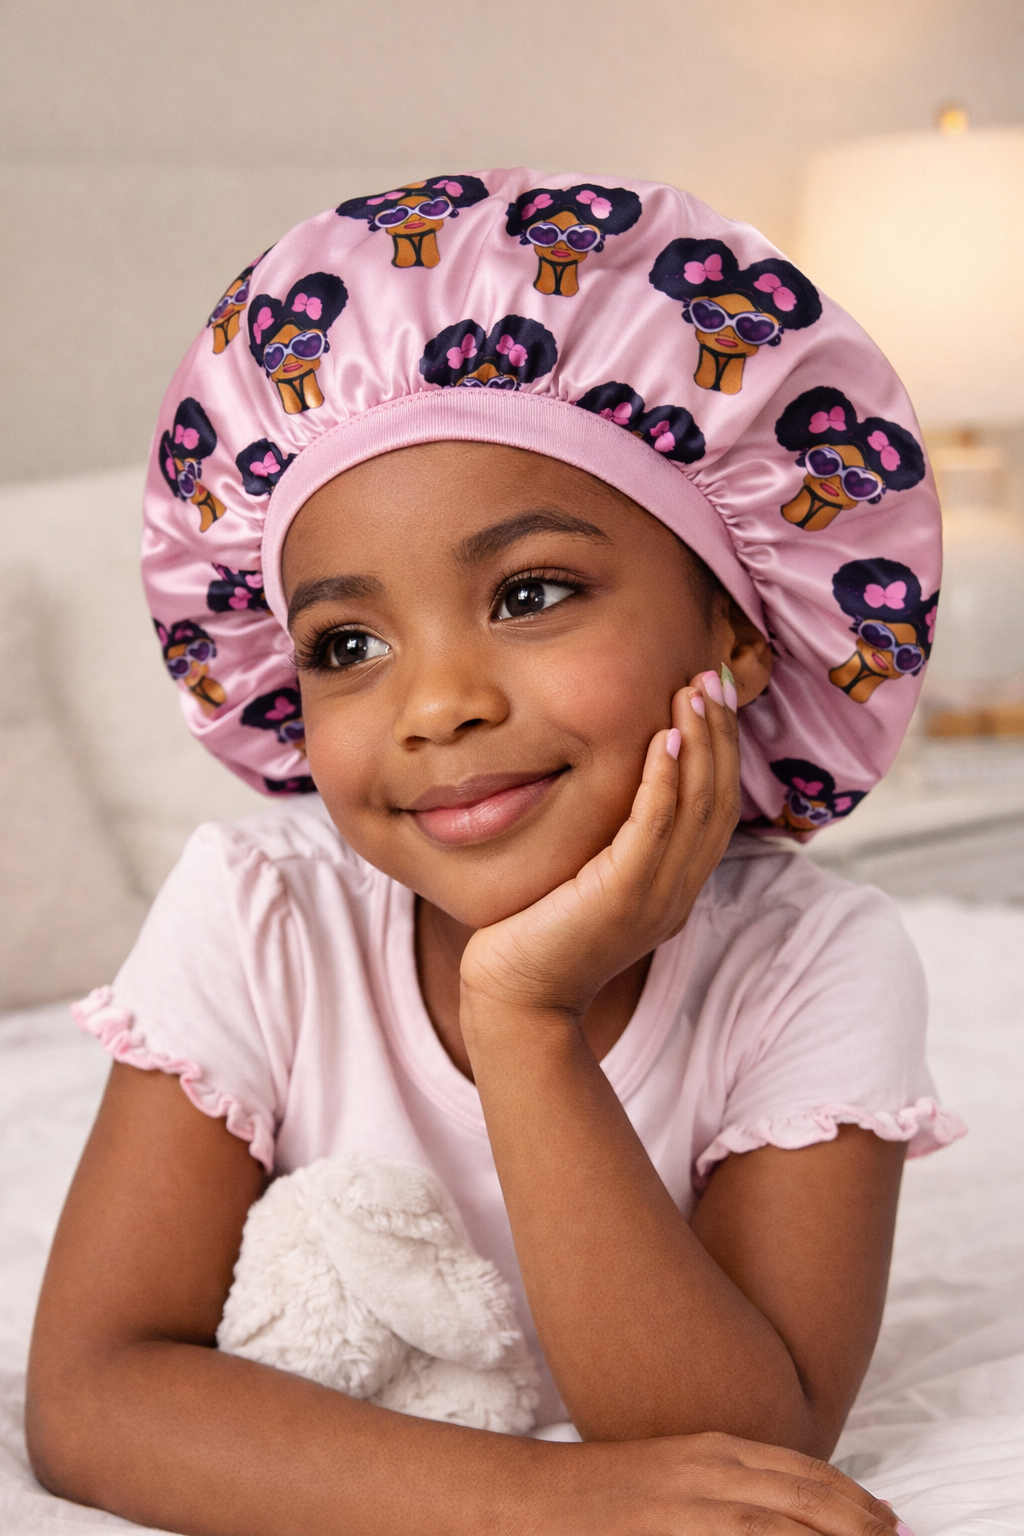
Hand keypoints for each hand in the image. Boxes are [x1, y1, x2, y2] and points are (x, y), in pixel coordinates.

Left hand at [460, 669, 739, 1020]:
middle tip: (715, 676)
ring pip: (697, 808)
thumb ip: (609, 841)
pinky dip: (666, 780)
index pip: (716, 808)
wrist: (513, 1000)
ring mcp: (655, 898)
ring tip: (695, 691)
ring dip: (701, 742)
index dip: (722, 749)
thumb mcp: (584, 879)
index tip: (716, 695)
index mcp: (674, 887)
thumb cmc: (535, 935)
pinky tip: (665, 738)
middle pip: (719, 800)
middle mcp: (677, 892)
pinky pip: (655, 829)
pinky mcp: (622, 898)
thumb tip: (608, 785)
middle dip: (721, 733)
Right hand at [542, 1431, 903, 1535]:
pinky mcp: (665, 1533)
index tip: (888, 1517)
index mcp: (709, 1449)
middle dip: (858, 1520)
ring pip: (779, 1523)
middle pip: (802, 1494)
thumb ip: (719, 1492)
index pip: (800, 1469)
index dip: (850, 1494)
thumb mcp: (669, 1481)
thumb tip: (773, 1516)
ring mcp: (686, 1506)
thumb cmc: (600, 1499)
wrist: (528, 1500)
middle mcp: (706, 1470)